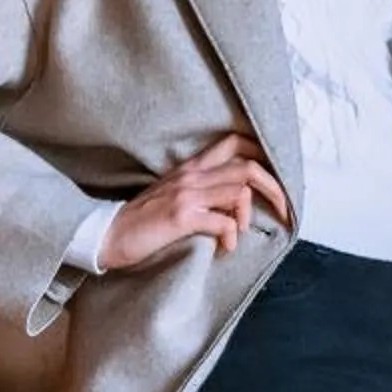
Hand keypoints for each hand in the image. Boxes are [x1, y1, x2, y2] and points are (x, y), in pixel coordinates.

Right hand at [98, 132, 291, 270]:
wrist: (107, 235)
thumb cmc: (142, 222)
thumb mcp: (174, 196)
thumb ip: (203, 192)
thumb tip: (235, 203)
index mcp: (191, 168)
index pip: (234, 143)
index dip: (263, 154)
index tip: (277, 178)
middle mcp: (191, 176)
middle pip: (247, 167)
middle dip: (275, 188)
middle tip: (285, 210)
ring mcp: (187, 195)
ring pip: (238, 191)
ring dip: (248, 217)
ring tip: (237, 234)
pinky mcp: (181, 217)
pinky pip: (224, 222)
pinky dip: (232, 237)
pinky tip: (224, 248)